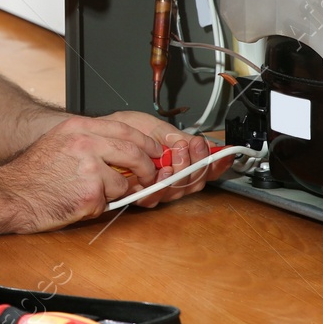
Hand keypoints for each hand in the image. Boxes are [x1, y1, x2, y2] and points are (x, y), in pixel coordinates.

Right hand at [0, 115, 162, 232]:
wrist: (12, 194)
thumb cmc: (33, 173)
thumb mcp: (59, 142)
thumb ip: (90, 141)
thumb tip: (125, 150)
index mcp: (79, 128)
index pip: (125, 129)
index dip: (145, 141)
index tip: (155, 151)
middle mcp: (85, 143)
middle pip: (133, 152)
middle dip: (147, 167)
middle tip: (150, 176)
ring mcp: (89, 168)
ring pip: (124, 181)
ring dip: (117, 192)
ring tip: (93, 193)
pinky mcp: (90, 193)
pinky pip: (110, 201)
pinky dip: (100, 205)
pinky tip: (80, 202)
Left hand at [100, 111, 234, 208]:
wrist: (101, 134)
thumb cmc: (125, 130)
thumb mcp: (156, 127)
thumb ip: (179, 138)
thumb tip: (206, 144)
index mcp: (179, 160)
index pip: (206, 168)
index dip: (218, 164)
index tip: (221, 153)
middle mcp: (171, 177)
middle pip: (196, 182)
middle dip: (197, 163)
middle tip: (192, 145)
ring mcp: (157, 187)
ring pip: (180, 190)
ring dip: (182, 170)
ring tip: (178, 150)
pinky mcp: (142, 194)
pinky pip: (157, 196)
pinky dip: (162, 183)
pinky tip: (162, 169)